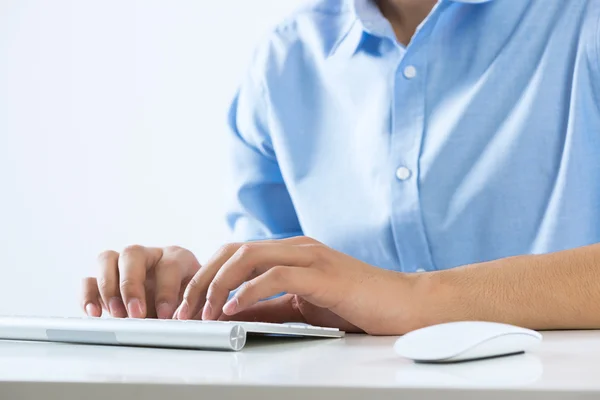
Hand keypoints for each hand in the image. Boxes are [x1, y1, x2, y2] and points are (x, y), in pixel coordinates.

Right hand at [81, 245, 200, 318]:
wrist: (181, 307)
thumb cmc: (191, 303)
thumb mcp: (197, 305)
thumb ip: (190, 310)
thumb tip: (182, 323)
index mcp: (177, 257)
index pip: (169, 264)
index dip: (166, 290)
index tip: (166, 315)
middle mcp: (149, 256)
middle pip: (132, 254)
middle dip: (132, 285)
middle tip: (136, 314)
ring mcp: (124, 265)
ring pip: (107, 259)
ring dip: (108, 288)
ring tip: (117, 315)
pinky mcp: (105, 280)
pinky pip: (89, 280)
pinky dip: (88, 296)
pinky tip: (94, 314)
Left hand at [174, 237, 414, 334]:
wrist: (403, 304)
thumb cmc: (357, 305)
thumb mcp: (301, 308)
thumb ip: (268, 307)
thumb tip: (230, 314)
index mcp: (291, 253)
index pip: (236, 254)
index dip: (207, 276)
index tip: (189, 304)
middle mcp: (297, 247)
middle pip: (234, 250)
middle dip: (203, 279)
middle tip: (186, 309)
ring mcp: (310, 256)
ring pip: (249, 256)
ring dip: (219, 284)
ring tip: (204, 312)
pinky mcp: (323, 274)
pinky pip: (277, 275)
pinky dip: (250, 291)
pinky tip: (234, 308)